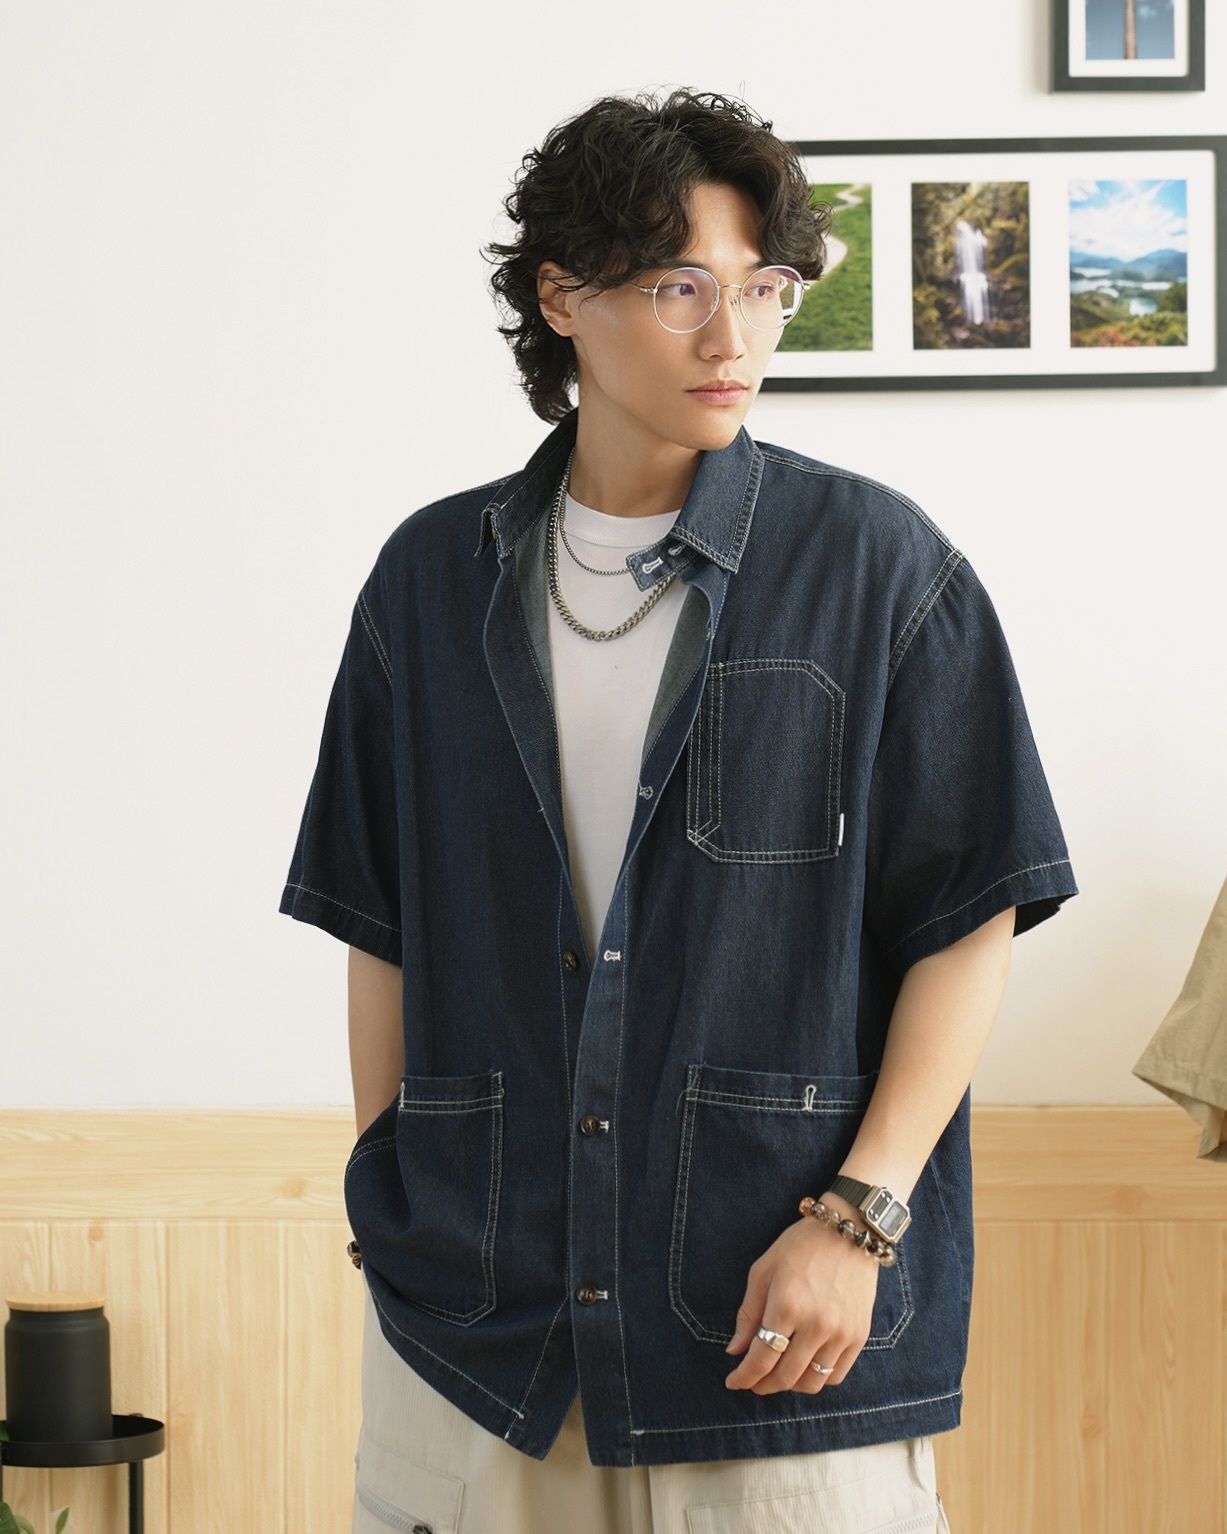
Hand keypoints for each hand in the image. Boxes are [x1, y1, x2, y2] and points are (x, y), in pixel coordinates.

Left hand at [724, 1214, 879, 1394]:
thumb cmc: (800, 1246)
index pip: (761, 1360)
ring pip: (811, 1383)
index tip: (733, 1382)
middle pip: (785, 1377)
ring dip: (789, 1385)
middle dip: (762, 1385)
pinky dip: (816, 1378)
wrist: (849, 1232)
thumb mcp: (763, 1270)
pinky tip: (804, 1366)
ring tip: (778, 1372)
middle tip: (752, 1380)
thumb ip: (748, 1314)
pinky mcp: (860, 1336)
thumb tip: (734, 1351)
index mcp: (788, 1306)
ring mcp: (842, 1333)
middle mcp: (817, 1325)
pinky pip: (836, 1376)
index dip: (743, 1377)